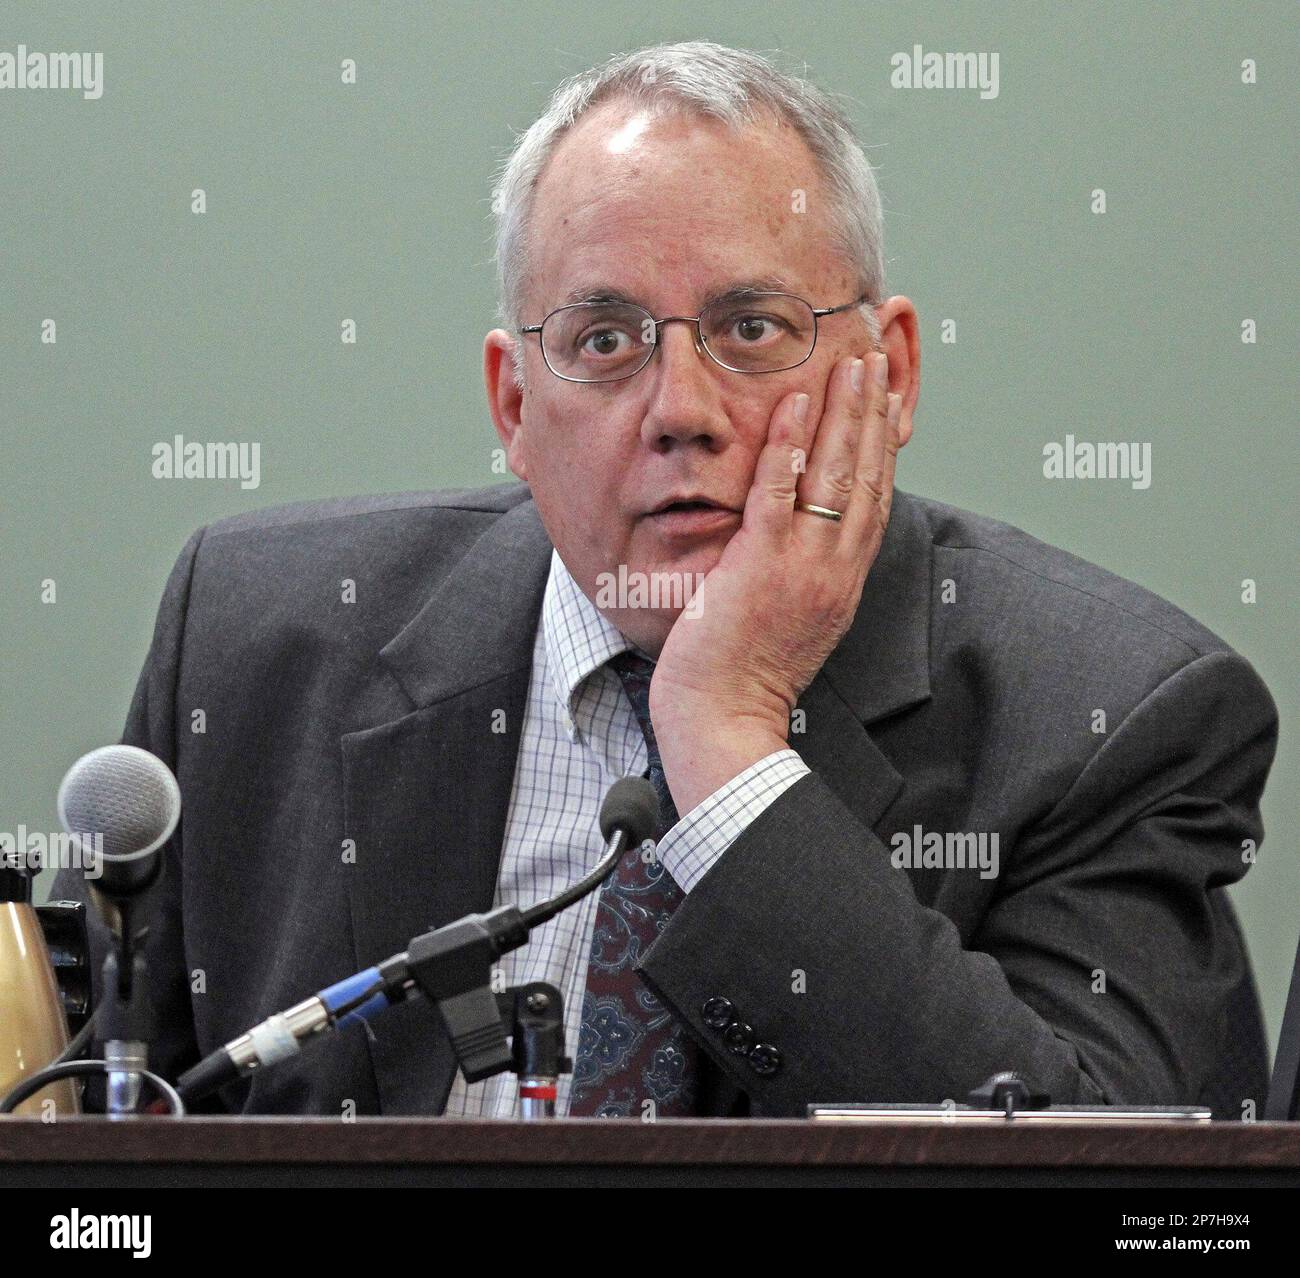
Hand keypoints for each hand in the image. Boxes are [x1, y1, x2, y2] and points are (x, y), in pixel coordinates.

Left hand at [650, 350, 902, 814]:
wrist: (725, 723)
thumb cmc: (743, 678)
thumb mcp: (790, 621)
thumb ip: (801, 575)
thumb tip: (796, 540)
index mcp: (841, 582)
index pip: (871, 500)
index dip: (881, 446)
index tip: (884, 402)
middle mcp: (834, 570)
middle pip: (865, 477)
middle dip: (874, 415)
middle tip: (877, 360)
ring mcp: (802, 567)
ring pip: (833, 477)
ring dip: (844, 414)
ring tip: (851, 363)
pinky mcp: (762, 567)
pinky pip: (779, 495)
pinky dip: (788, 447)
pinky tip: (793, 404)